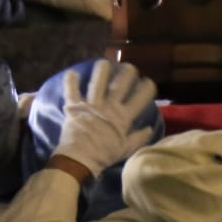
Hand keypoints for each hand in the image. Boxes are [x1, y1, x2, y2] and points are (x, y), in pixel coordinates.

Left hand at [54, 60, 158, 178]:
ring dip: (101, 71)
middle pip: (120, 86)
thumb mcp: (125, 149)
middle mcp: (108, 107)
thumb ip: (138, 138)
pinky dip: (70, 82)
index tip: (148, 81)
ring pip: (97, 83)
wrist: (80, 159)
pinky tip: (71, 71)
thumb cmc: (103, 155)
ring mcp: (91, 105)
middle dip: (126, 74)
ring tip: (104, 62)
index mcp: (122, 117)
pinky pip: (71, 92)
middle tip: (129, 67)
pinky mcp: (74, 107)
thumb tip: (150, 129)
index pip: (139, 99)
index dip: (146, 88)